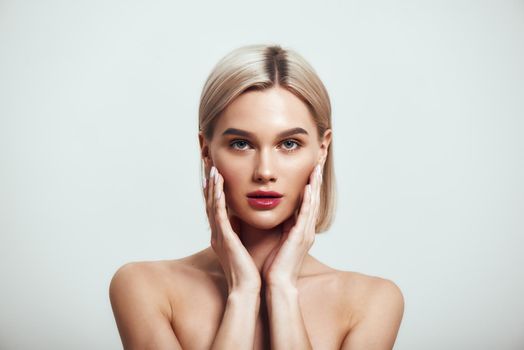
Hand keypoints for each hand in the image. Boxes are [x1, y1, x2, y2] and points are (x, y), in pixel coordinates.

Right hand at [205, 166, 260, 294]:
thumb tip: (239, 217)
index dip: (214, 188)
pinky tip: (218, 186)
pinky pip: (218, 215)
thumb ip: (238, 231)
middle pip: (210, 202)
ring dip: (212, 186)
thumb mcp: (241, 245)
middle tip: (207, 163)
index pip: (215, 206)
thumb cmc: (247, 270)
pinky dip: (217, 199)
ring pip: (212, 205)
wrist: (247, 288)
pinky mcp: (224, 238)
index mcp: (222, 234)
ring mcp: (218, 235)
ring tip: (212, 168)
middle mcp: (216, 232)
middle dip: (209, 182)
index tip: (214, 171)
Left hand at [261, 163, 322, 288]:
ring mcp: (306, 232)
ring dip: (315, 184)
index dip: (310, 183)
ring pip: (313, 202)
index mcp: (300, 228)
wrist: (277, 283)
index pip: (307, 200)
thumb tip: (274, 212)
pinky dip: (308, 200)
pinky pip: (306, 214)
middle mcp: (307, 228)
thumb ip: (281, 226)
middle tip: (320, 159)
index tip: (311, 166)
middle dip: (317, 178)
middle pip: (314, 198)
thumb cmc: (275, 264)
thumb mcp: (279, 239)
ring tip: (317, 166)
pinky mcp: (301, 237)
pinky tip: (309, 187)